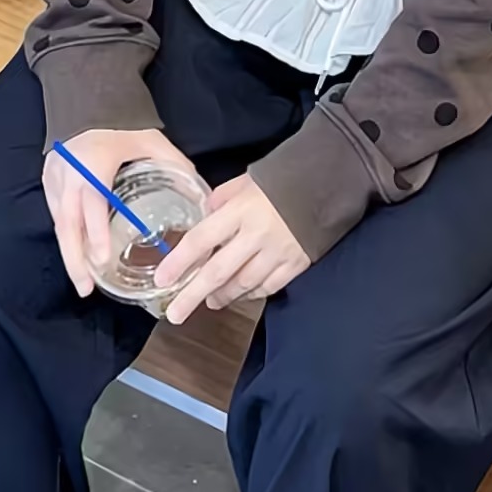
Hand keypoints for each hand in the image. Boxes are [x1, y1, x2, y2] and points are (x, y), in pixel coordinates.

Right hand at [44, 129, 192, 297]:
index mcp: (93, 163)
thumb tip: (203, 196)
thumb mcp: (151, 140)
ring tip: (83, 282)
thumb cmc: (120, 121)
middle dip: (76, 258)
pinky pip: (56, 215)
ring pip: (59, 223)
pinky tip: (77, 257)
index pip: (92, 203)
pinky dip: (67, 238)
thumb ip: (176, 166)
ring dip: (70, 254)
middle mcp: (69, 173)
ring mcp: (55, 178)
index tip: (101, 259)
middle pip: (68, 223)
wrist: (86, 99)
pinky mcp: (49, 181)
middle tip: (87, 288)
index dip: (96, 232)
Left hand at [156, 173, 308, 324]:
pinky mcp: (296, 263)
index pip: (201, 240)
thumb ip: (221, 202)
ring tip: (209, 301)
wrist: (328, 181)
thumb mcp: (244, 182)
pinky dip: (251, 294)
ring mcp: (278, 252)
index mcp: (240, 210)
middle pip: (218, 271)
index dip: (179, 262)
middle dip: (193, 295)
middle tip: (175, 313)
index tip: (162, 279)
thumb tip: (204, 220)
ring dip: (222, 296)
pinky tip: (240, 295)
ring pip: (243, 284)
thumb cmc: (282, 178)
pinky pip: (268, 286)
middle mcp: (256, 234)